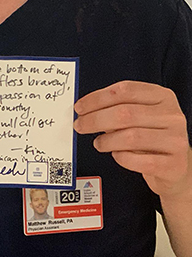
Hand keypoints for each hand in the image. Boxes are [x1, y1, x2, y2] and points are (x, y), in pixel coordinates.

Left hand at [73, 81, 189, 197]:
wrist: (175, 166)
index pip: (125, 90)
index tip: (80, 107)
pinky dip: (122, 158)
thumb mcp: (140, 115)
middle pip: (125, 113)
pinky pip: (141, 161)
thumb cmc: (151, 136)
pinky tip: (116, 154)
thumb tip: (85, 110)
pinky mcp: (174, 164)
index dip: (98, 98)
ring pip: (131, 137)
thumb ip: (117, 109)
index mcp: (162, 96)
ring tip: (98, 143)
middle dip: (95, 119)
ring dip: (107, 140)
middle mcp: (172, 115)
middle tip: (80, 126)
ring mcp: (175, 140)